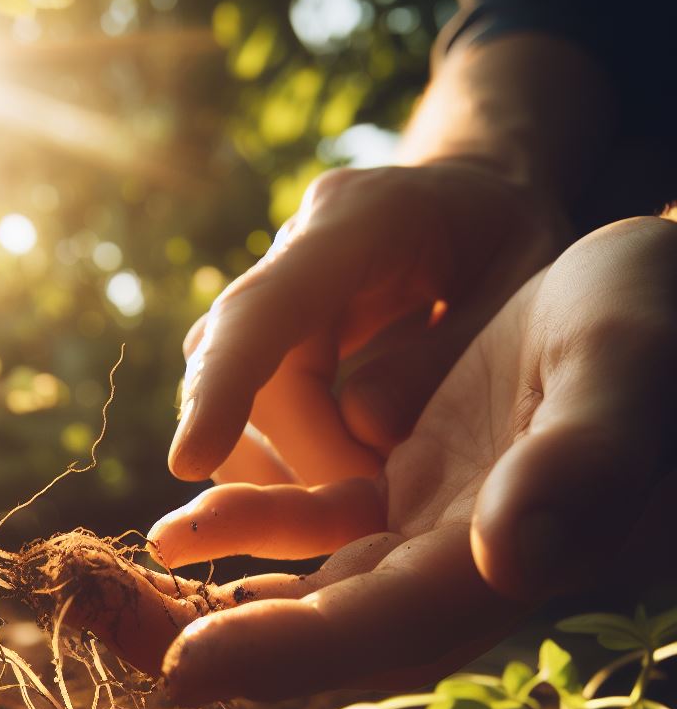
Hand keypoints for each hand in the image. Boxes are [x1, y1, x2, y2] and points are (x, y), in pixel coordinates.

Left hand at [151, 216, 676, 704]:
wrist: (644, 295)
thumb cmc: (651, 319)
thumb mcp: (622, 367)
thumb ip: (581, 463)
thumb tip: (509, 559)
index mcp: (506, 560)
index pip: (377, 631)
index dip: (280, 653)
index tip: (180, 667)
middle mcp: (457, 568)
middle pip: (320, 630)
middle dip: (211, 637)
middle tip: (104, 630)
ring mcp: (428, 534)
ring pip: (305, 586)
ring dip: (210, 591)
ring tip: (118, 581)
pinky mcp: (407, 492)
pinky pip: (314, 529)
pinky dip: (249, 532)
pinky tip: (189, 527)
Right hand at [170, 161, 569, 485]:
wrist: (476, 198)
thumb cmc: (505, 237)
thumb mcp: (521, 283)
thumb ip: (443, 356)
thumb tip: (362, 429)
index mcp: (357, 222)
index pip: (264, 305)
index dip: (223, 380)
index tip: (187, 458)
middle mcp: (296, 251)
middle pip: (254, 370)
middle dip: (303, 455)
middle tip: (374, 510)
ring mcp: (274, 292)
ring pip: (237, 394)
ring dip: (283, 466)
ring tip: (356, 505)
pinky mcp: (270, 332)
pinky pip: (249, 405)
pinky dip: (279, 458)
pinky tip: (327, 488)